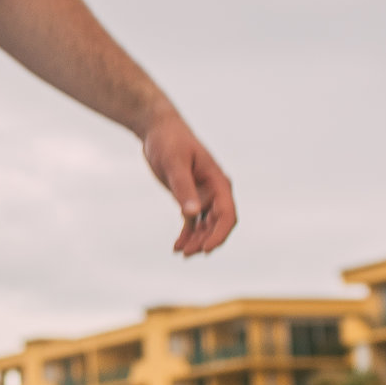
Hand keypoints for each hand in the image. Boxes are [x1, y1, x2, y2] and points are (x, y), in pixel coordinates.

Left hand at [141, 111, 235, 256]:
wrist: (158, 130)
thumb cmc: (169, 142)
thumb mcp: (174, 164)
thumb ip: (183, 188)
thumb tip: (192, 213)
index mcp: (218, 182)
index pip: (227, 214)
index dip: (219, 234)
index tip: (205, 249)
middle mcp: (214, 191)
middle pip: (218, 224)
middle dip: (205, 241)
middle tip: (187, 254)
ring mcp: (203, 195)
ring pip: (206, 225)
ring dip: (196, 240)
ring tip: (181, 253)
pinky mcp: (189, 197)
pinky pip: (193, 221)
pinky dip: (187, 233)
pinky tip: (176, 246)